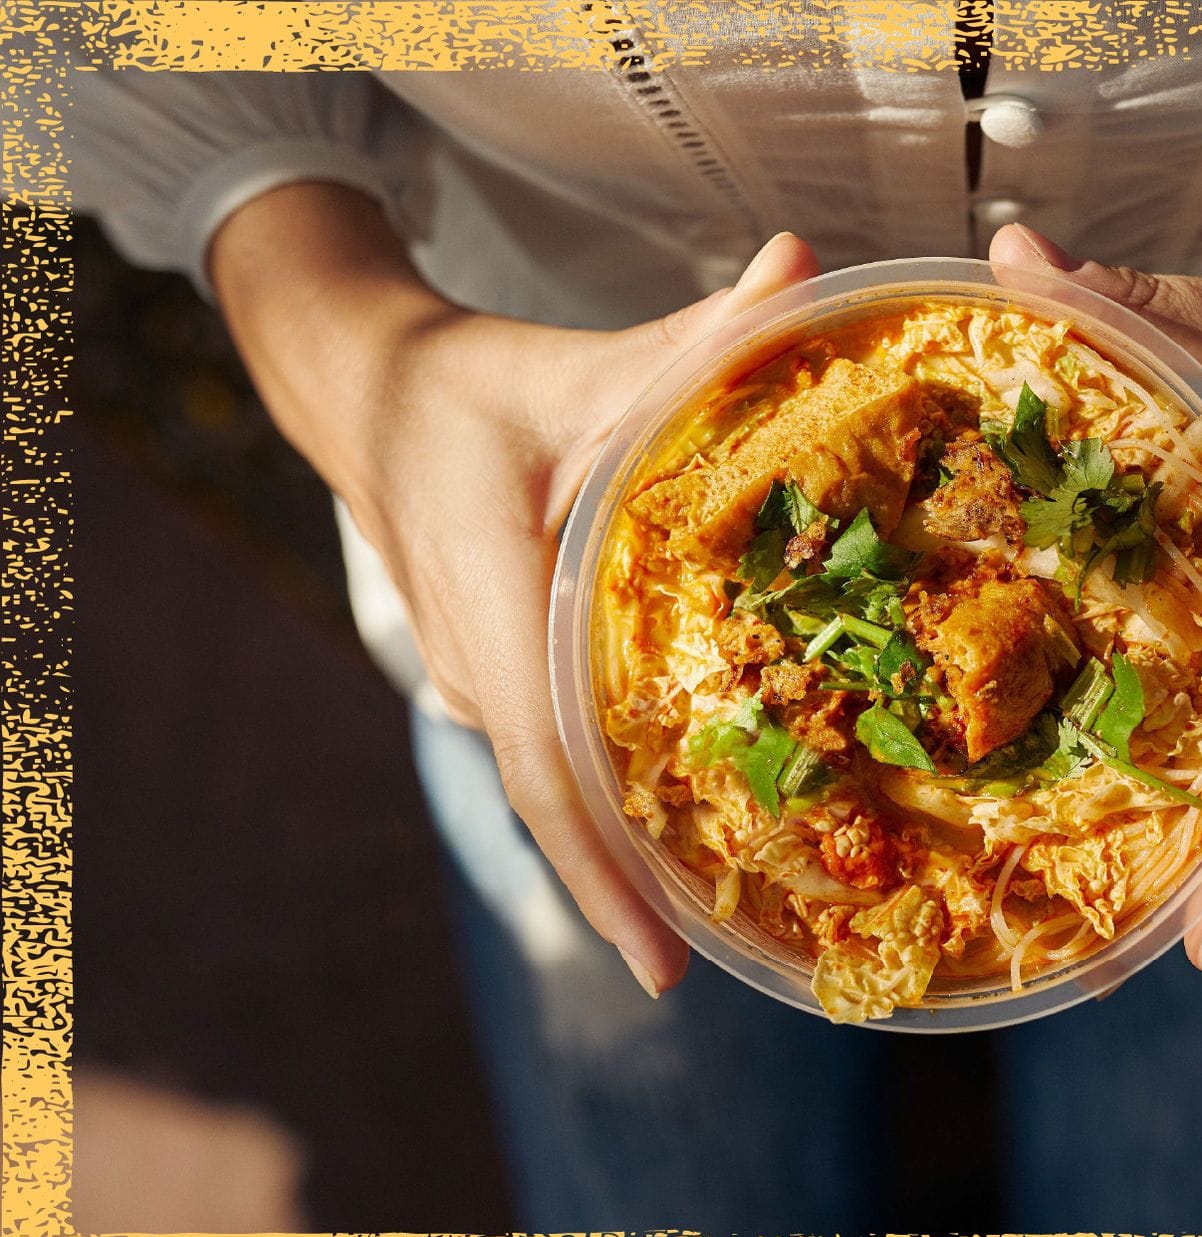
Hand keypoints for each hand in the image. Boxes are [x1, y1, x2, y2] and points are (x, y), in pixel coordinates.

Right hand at [209, 189, 821, 994]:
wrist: (362, 396)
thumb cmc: (466, 387)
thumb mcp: (575, 364)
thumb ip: (691, 340)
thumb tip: (802, 265)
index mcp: (494, 610)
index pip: (553, 771)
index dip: (607, 874)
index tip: (661, 965)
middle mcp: (483, 673)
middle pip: (561, 814)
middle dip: (631, 900)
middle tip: (717, 970)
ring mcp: (483, 689)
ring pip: (559, 799)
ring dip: (626, 867)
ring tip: (718, 930)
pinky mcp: (497, 686)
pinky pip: (556, 768)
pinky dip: (612, 815)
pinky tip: (678, 849)